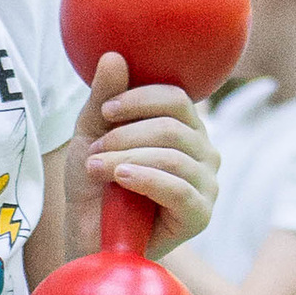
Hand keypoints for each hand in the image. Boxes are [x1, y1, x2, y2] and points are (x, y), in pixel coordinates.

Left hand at [76, 56, 217, 254]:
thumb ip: (103, 99)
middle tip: (95, 150)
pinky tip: (121, 179)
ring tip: (96, 168)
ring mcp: (206, 184)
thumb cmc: (94, 187)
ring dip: (127, 158)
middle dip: (127, 135)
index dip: (141, 99)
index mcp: (184, 129)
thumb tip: (113, 56)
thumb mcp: (91, 136)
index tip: (106, 110)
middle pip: (174, 126)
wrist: (89, 238)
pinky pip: (179, 188)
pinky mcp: (200, 215)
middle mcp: (203, 153)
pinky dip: (145, 179)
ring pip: (173, 155)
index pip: (177, 98)